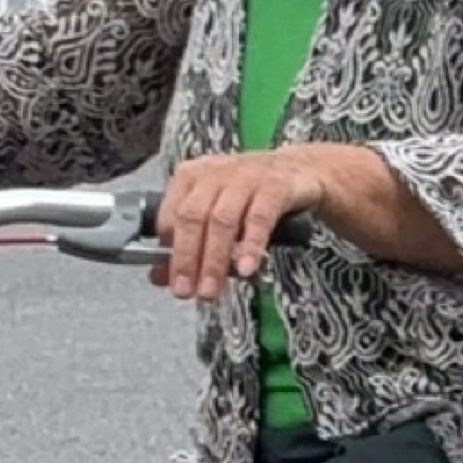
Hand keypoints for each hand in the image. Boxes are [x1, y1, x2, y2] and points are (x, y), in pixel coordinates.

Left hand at [153, 146, 330, 302]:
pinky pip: (260, 216)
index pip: (170, 215)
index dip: (168, 252)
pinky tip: (246, 268)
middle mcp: (216, 172)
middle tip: (186, 292)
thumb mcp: (217, 216)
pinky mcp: (277, 184)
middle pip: (192, 217)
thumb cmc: (253, 196)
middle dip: (186, 258)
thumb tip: (159, 277)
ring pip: (222, 219)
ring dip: (214, 259)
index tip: (173, 282)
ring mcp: (247, 176)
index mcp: (193, 176)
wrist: (303, 171)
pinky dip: (250, 245)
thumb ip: (189, 245)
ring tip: (211, 289)